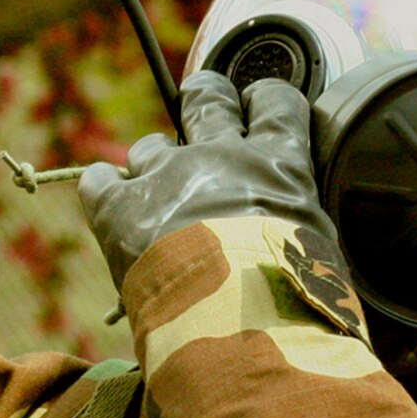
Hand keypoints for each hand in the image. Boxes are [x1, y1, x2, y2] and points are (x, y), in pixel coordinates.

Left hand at [78, 70, 330, 289]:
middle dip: (203, 97)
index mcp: (277, 165)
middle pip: (207, 97)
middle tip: (201, 106)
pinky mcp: (120, 205)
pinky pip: (100, 180)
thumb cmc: (293, 296)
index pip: (276, 103)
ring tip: (158, 199)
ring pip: (150, 148)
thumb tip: (302, 244)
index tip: (258, 105)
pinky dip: (105, 189)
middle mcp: (220, 155)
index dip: (264, 100)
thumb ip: (298, 225)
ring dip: (153, 165)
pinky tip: (110, 205)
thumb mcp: (317, 251)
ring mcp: (166, 175)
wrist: (239, 320)